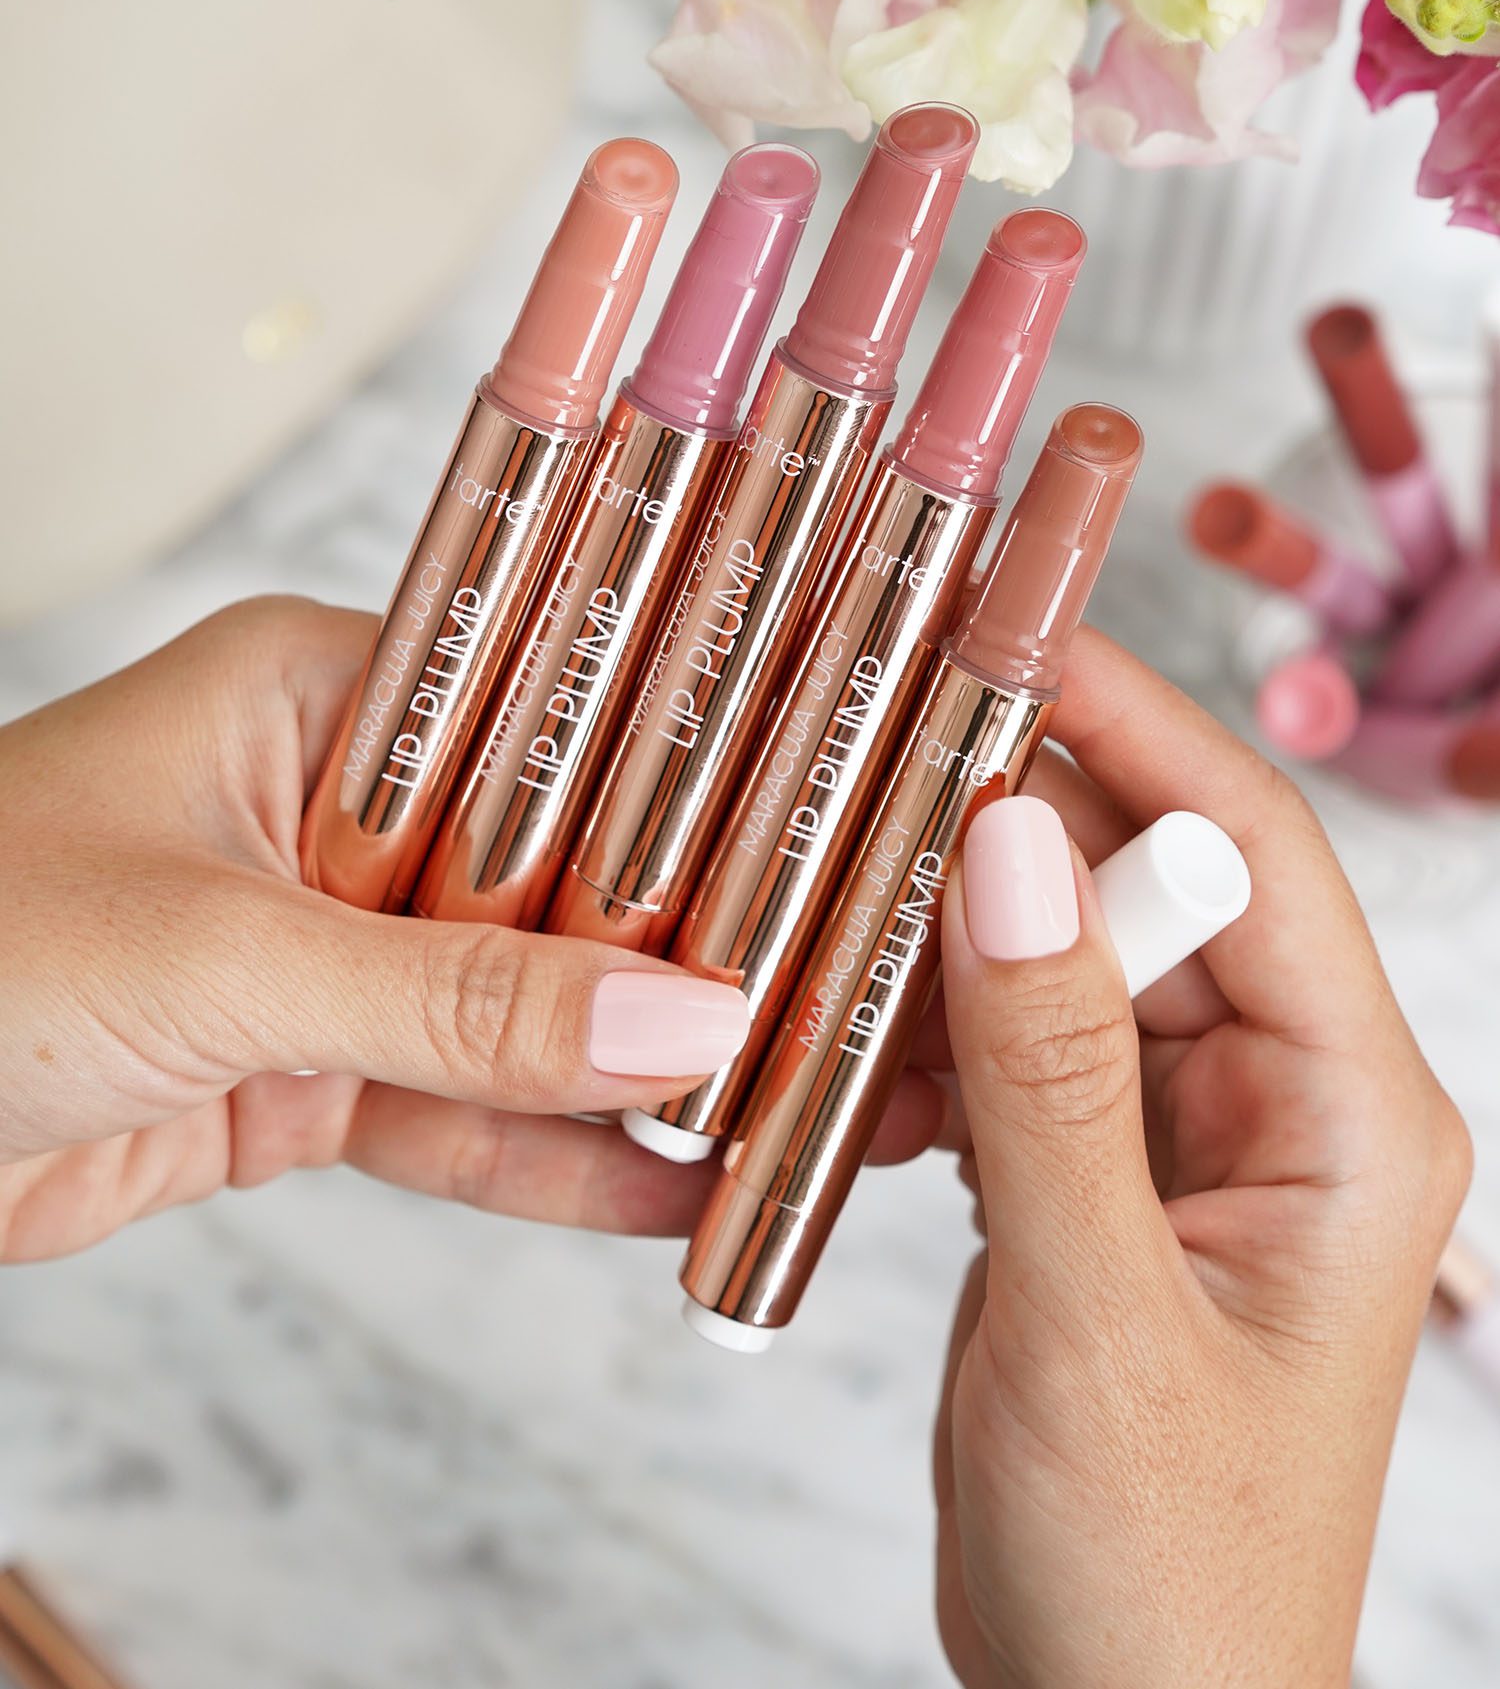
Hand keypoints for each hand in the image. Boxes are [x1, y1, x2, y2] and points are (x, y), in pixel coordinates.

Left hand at [0, 597, 771, 1259]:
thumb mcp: (223, 953)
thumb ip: (456, 997)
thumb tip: (680, 1023)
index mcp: (330, 691)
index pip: (567, 713)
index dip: (704, 774)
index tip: (836, 827)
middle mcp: (347, 801)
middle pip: (570, 867)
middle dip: (700, 938)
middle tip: (860, 984)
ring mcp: (332, 941)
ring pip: (529, 1001)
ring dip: (648, 1066)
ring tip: (811, 1101)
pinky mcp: (306, 1070)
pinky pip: (460, 1111)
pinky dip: (556, 1161)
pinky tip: (676, 1194)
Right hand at [932, 628, 1469, 1688]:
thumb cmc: (1168, 1579)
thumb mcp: (1098, 1318)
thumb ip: (1050, 1078)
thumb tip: (1013, 843)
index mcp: (1349, 1114)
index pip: (1247, 852)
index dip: (1131, 726)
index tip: (1005, 633)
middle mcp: (1281, 1098)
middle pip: (1147, 881)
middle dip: (1012, 807)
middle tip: (867, 729)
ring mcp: (1183, 1134)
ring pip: (1062, 954)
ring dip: (950, 917)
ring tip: (823, 864)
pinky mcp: (1096, 1175)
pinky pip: (1011, 1041)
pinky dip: (924, 1021)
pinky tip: (839, 1026)